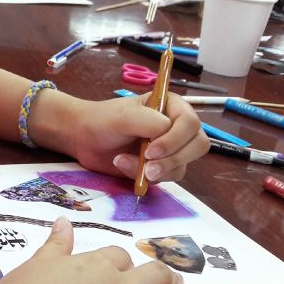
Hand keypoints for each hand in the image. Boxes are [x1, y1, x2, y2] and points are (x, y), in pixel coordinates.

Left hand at [70, 93, 209, 183]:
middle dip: (173, 159)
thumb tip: (167, 133)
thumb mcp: (124, 116)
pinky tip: (125, 166)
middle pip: (197, 146)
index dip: (175, 139)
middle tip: (148, 166)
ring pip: (182, 166)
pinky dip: (146, 178)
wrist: (85, 138)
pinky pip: (166, 178)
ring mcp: (171, 148)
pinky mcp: (161, 167)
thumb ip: (148, 121)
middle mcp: (177, 127)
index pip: (191, 123)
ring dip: (156, 170)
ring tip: (125, 162)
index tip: (151, 150)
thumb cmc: (103, 120)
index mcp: (172, 106)